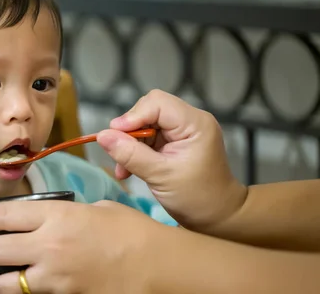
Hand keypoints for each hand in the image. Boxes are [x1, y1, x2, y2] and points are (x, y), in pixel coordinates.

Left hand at [0, 199, 168, 293]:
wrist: (156, 266)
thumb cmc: (130, 230)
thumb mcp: (96, 209)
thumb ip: (66, 214)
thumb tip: (48, 219)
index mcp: (56, 214)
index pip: (2, 215)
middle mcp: (47, 245)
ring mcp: (52, 276)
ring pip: (2, 283)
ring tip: (0, 275)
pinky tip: (23, 287)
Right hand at [96, 89, 246, 232]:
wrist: (218, 217)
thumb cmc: (197, 198)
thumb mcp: (160, 176)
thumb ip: (130, 154)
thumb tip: (102, 136)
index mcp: (195, 123)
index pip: (157, 103)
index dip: (132, 116)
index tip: (113, 135)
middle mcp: (190, 120)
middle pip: (149, 109)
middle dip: (130, 130)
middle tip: (118, 153)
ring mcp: (183, 130)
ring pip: (144, 123)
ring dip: (130, 143)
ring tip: (122, 168)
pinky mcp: (175, 141)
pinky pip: (148, 136)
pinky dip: (135, 150)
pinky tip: (128, 169)